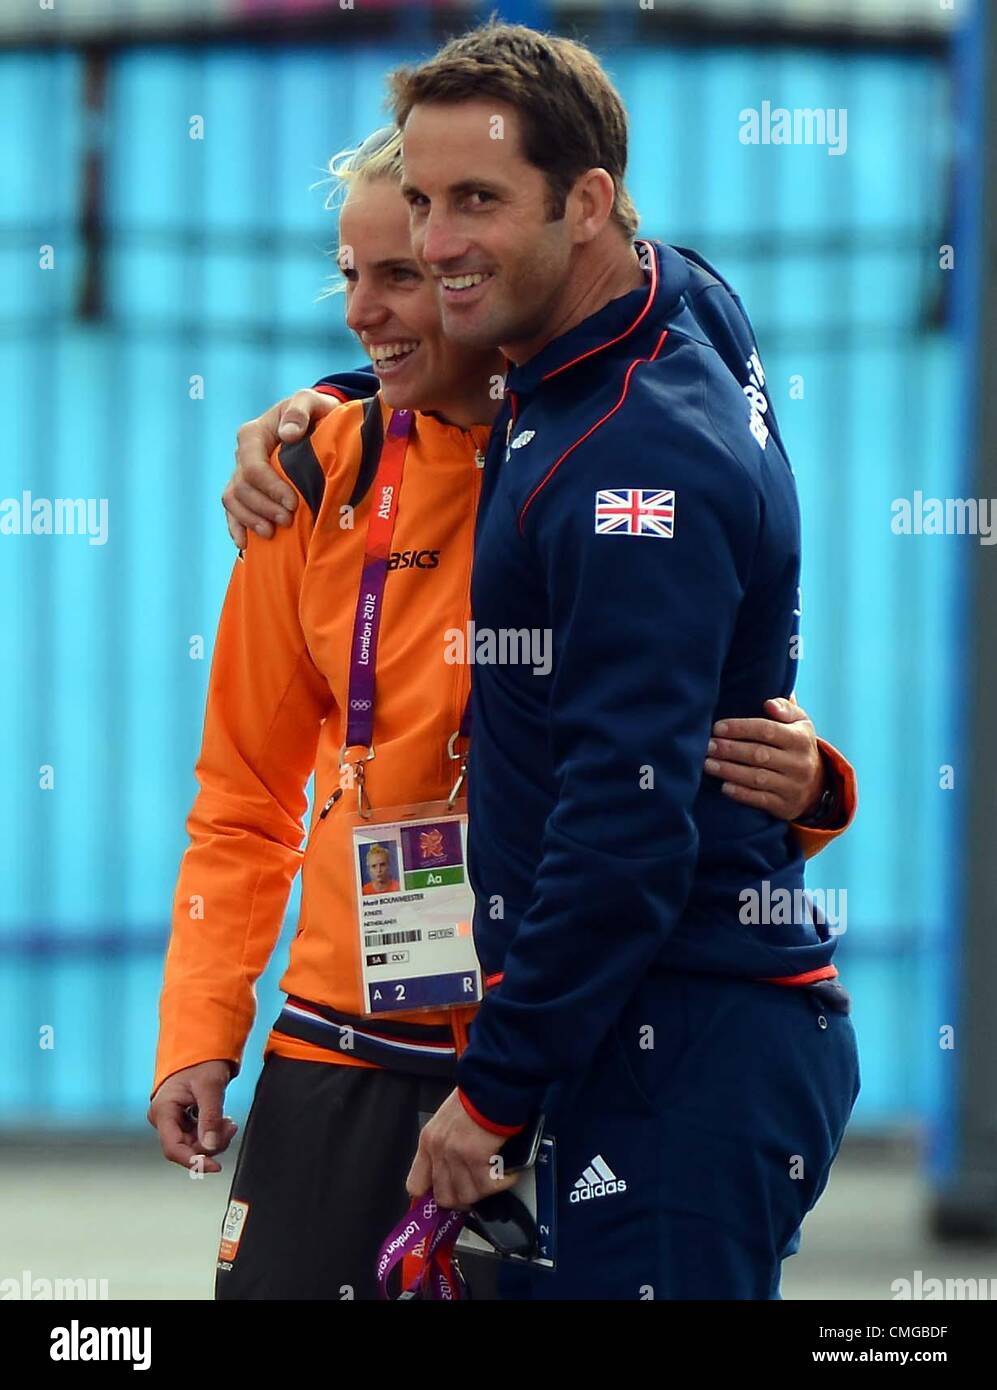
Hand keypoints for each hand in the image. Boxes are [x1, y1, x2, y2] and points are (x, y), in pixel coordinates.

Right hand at [147, 1060, 237, 1174]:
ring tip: (229, 1122)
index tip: (215, 1166)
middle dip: (211, 1143)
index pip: (173, 1148)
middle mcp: (163, 1117)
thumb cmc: (203, 1061)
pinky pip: (197, 1135)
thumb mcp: (210, 1087)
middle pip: (186, 1147)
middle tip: (230, 1127)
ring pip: (194, 1143)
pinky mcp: (183, 1119)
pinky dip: (212, 1131)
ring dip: (214, 1137)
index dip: (194, 1161)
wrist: (203, 1047)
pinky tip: (223, 1121)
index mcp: (162, 1110)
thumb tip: (211, 1145)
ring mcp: (173, 1119)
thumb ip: (210, 1117)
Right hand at [222, 388, 338, 547]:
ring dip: (250, 520)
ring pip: (233, 501)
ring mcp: (241, 474)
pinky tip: (246, 545)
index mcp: (253, 435)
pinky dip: (237, 528)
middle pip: (242, 488)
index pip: (253, 466)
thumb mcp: (311, 402)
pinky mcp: (246, 490)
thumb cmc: (314, 412)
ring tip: (271, 535)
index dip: (270, 487)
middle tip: (288, 522)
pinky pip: (232, 511)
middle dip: (263, 507)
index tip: (293, 503)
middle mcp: (242, 455)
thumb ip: (301, 410)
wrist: (315, 424)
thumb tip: (289, 434)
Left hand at [406, 1089, 519, 1209]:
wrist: (492, 1082)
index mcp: (428, 1141)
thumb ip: (445, 1144)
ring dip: (485, 1190)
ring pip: (468, 1195)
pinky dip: (503, 1182)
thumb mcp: (447, 1119)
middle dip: (463, 1198)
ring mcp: (456, 1156)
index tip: (446, 1195)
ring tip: (495, 1177)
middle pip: (445, 1197)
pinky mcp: (477, 1158)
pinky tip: (508, 1173)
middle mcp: (438, 1151)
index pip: (415, 1185)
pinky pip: (489, 1186)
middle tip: (478, 1189)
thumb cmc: (475, 1096)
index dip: (431, 1196)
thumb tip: (454, 1169)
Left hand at [703, 696, 823, 820]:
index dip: (740, 728)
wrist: (817, 785)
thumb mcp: (799, 723)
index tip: (717, 727)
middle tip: (707, 746)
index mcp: (800, 739)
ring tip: (708, 764)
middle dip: (730, 750)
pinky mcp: (785, 806)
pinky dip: (741, 793)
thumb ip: (785, 708)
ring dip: (729, 771)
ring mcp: (793, 786)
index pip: (767, 730)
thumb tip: (768, 703)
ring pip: (757, 778)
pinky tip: (724, 786)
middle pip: (759, 754)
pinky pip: (760, 800)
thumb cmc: (797, 746)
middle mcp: (799, 763)